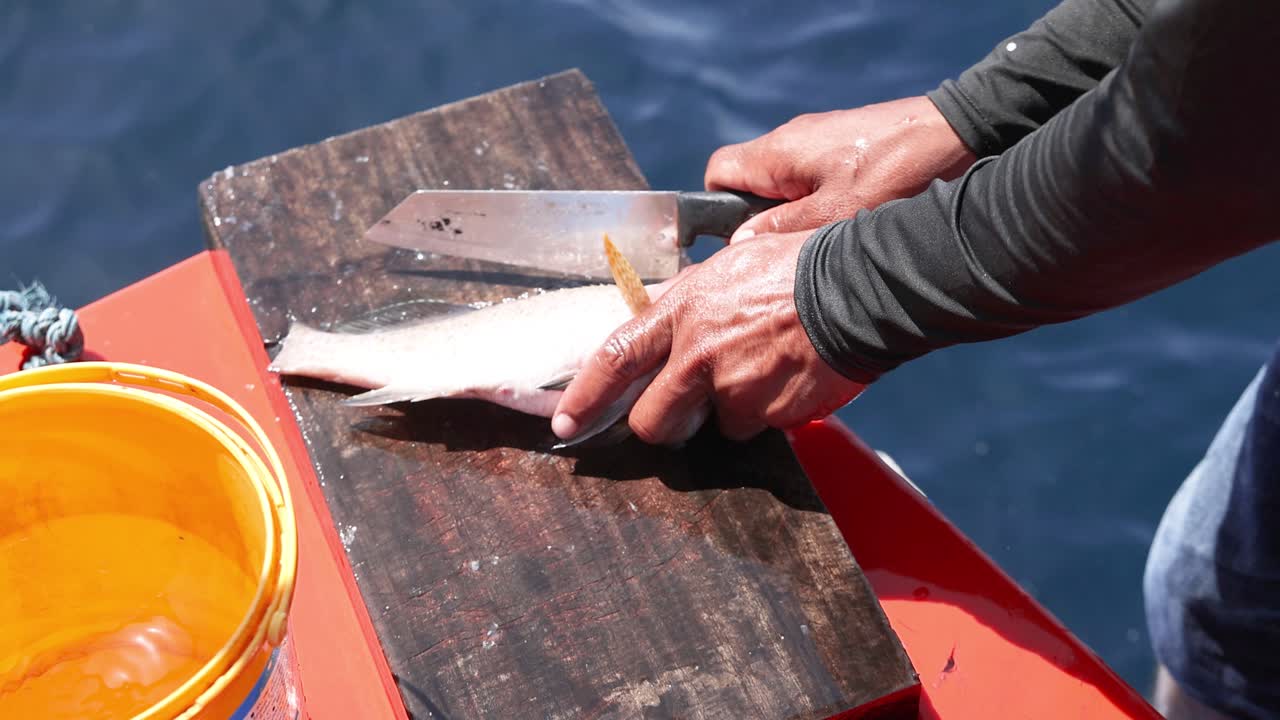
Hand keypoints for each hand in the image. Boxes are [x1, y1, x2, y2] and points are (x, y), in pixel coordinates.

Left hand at [551, 231, 863, 445]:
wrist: (860, 288)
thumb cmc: (801, 267)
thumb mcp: (731, 266)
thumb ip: (692, 299)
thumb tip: (667, 315)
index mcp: (684, 308)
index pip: (616, 357)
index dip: (586, 395)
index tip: (568, 421)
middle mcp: (698, 351)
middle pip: (652, 419)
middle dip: (661, 424)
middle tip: (682, 412)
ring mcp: (733, 386)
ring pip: (711, 424)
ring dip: (728, 411)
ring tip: (760, 370)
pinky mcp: (767, 412)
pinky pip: (756, 425)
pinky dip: (767, 411)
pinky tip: (787, 377)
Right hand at [705, 95, 975, 240]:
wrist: (954, 134)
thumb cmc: (895, 172)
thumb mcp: (834, 215)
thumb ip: (781, 230)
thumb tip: (738, 246)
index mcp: (778, 152)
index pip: (718, 172)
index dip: (717, 207)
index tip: (739, 238)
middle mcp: (790, 139)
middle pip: (749, 180)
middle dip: (760, 218)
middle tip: (787, 246)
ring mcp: (817, 138)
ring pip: (782, 182)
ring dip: (793, 212)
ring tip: (822, 235)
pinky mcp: (842, 143)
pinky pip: (810, 176)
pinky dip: (818, 200)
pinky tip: (846, 220)